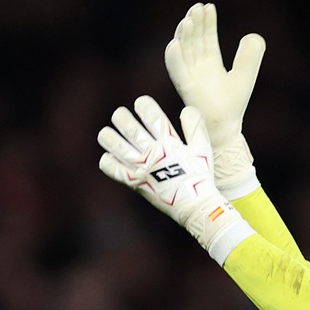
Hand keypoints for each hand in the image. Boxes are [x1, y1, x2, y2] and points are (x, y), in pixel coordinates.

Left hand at [98, 96, 253, 261]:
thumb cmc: (201, 178)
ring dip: (108, 137)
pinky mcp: (134, 182)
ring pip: (117, 146)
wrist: (195, 207)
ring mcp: (142, 168)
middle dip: (121, 117)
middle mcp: (153, 153)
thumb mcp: (203, 151)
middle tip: (119, 115)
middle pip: (130, 128)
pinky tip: (109, 156)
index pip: (152, 116)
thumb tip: (187, 109)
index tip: (140, 103)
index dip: (144, 105)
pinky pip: (114, 170)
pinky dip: (108, 161)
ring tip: (106, 133)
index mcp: (170, 143)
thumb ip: (195, 128)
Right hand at [165, 3, 265, 198]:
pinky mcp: (185, 87)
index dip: (207, 23)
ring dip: (183, 35)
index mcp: (210, 63)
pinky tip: (175, 43)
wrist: (226, 128)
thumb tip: (253, 35)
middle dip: (194, 23)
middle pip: (193, 40)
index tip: (209, 7)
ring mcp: (189, 76)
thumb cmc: (233, 105)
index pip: (206, 38)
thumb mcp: (245, 75)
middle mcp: (197, 67)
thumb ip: (250, 56)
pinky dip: (174, 57)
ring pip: (183, 50)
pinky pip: (176, 70)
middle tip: (198, 7)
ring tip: (188, 20)